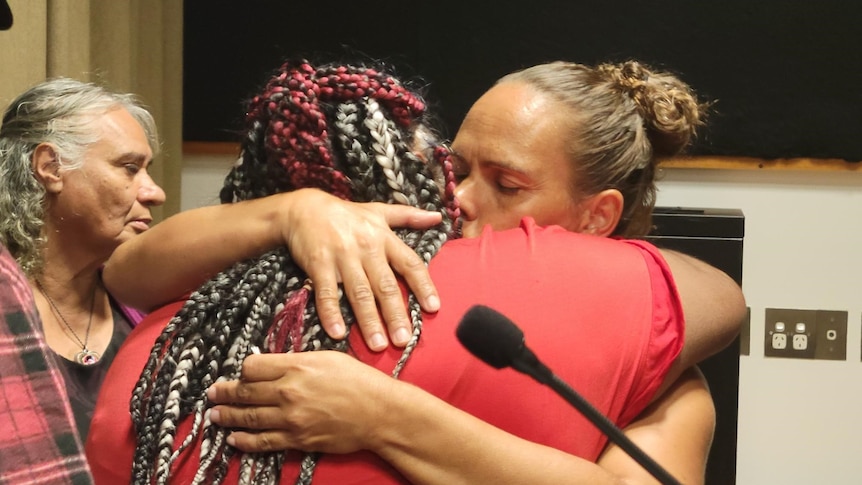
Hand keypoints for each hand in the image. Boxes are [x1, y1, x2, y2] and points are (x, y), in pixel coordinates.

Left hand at [207, 352, 392, 453]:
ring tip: (214, 415)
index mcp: (297, 366)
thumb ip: (298, 361)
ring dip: (227, 416)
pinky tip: (234, 438)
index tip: (241, 372)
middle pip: (245, 391)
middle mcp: (289, 391)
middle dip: (224, 392)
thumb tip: (274, 366)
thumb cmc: (359, 381)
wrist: (378, 413)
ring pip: (249, 417)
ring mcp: (291, 418)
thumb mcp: (328, 358)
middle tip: (211, 393)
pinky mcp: (297, 439)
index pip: (253, 366)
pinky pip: (263, 441)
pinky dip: (245, 441)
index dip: (244, 369)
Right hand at [282, 189, 441, 350]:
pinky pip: (326, 292)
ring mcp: (342, 257)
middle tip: (403, 340)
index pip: (409, 264)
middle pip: (385, 285)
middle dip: (395, 314)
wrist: (304, 208)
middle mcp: (367, 248)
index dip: (423, 286)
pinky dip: (331, 313)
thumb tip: (437, 217)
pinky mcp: (319, 264)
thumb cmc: (346, 214)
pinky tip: (337, 333)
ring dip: (368, 321)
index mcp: (384, 238)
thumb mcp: (379, 212)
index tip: (433, 308)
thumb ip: (408, 217)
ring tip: (377, 345)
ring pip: (359, 293)